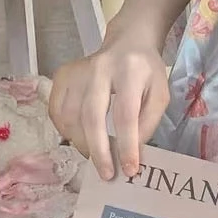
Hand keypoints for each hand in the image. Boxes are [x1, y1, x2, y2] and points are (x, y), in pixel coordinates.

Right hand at [49, 26, 169, 180]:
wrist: (127, 43)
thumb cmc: (146, 73)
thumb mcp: (159, 94)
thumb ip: (148, 123)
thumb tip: (132, 153)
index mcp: (130, 72)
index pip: (125, 114)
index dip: (126, 145)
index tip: (130, 169)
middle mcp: (99, 69)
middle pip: (92, 116)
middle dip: (98, 150)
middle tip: (106, 174)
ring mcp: (77, 71)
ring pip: (70, 117)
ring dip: (82, 144)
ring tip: (96, 157)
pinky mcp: (62, 75)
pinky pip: (57, 111)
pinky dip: (66, 132)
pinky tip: (80, 139)